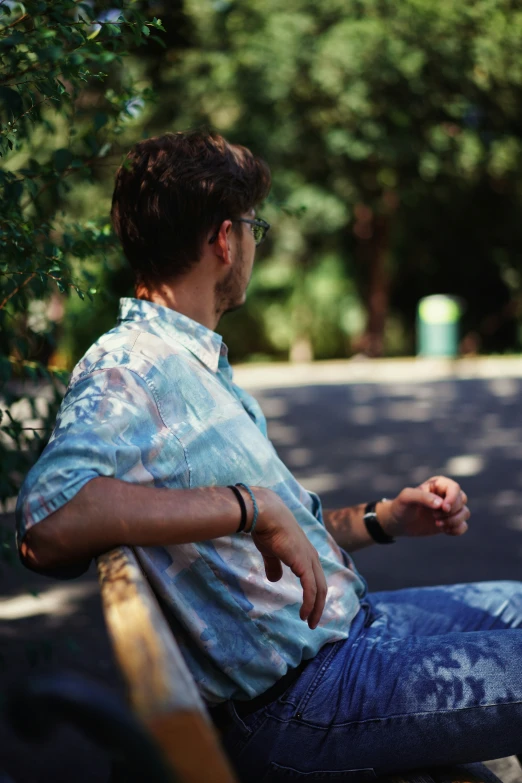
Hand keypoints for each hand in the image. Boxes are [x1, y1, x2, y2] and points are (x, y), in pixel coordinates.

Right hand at [251, 488, 326, 629]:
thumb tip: (275, 579)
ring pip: (319, 590)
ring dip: (316, 608)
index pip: (315, 577)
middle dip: (319, 605)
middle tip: (313, 621)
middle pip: (321, 586)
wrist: (267, 515)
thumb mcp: (271, 551)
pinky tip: (303, 614)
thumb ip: (274, 565)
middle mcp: (311, 556)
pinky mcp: (304, 564)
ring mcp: (309, 559)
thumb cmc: (267, 529)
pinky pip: (310, 589)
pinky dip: (309, 603)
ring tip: (310, 623)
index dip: (314, 593)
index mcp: (305, 552)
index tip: (309, 608)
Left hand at [382, 476, 469, 538]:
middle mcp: (446, 495)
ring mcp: (449, 509)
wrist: (398, 522)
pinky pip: (463, 526)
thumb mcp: (407, 498)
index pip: (454, 488)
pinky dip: (457, 530)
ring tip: (437, 524)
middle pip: (462, 500)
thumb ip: (422, 497)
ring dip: (454, 521)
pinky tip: (444, 530)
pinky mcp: (450, 522)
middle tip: (434, 516)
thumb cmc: (401, 506)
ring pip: (465, 513)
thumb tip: (441, 504)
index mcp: (438, 484)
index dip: (452, 499)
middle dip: (450, 511)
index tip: (443, 508)